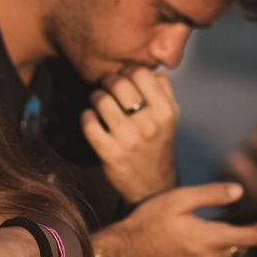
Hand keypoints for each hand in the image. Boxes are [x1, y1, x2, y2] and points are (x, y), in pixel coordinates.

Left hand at [81, 67, 178, 203]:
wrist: (153, 186)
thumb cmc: (159, 146)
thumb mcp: (170, 119)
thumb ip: (164, 92)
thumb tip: (150, 69)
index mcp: (165, 112)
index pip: (142, 74)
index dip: (128, 71)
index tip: (123, 77)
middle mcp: (149, 124)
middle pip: (119, 84)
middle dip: (107, 80)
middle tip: (105, 85)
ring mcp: (128, 139)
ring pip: (101, 100)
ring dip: (95, 96)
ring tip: (98, 101)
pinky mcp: (109, 152)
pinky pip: (89, 123)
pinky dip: (86, 116)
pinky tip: (91, 118)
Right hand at [94, 183, 256, 256]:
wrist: (120, 255)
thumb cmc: (146, 222)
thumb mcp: (176, 199)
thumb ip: (210, 194)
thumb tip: (240, 192)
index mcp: (210, 238)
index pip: (253, 236)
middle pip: (239, 249)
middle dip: (241, 234)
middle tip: (236, 221)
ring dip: (219, 247)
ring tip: (202, 232)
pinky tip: (184, 248)